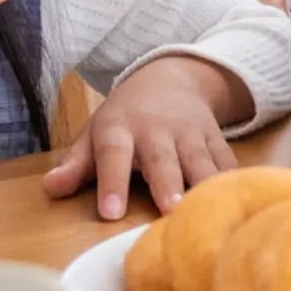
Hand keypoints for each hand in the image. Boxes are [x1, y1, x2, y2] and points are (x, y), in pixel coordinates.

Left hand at [43, 57, 250, 218]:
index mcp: (120, 128)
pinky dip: (235, 181)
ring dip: (205, 186)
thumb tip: (50, 188)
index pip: (113, 153)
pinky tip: (241, 202)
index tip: (109, 212)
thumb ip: (75, 164)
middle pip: (162, 160)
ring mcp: (191, 133)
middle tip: (170, 210)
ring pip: (201, 162)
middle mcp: (157, 130)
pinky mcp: (217, 139)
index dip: (111, 182)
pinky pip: (228, 162)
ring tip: (208, 213)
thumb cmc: (125, 117)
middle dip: (167, 184)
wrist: (170, 77)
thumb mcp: (94, 132)